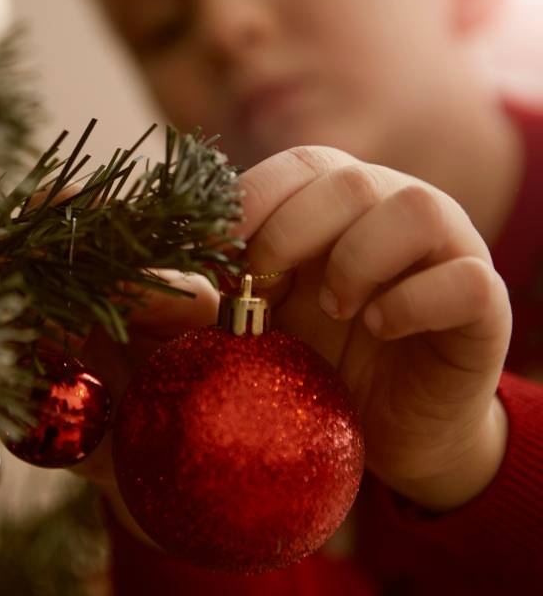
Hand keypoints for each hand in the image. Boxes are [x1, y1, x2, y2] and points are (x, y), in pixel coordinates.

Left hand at [73, 146, 511, 526]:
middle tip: (265, 294)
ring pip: (415, 208)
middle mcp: (393, 210)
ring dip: (355, 261)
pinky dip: (413, 302)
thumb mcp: (246, 322)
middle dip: (291, 235)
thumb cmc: (310, 365)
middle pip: (349, 179)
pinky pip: (465, 279)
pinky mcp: (482, 306)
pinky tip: (379, 329)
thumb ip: (196, 290)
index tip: (219, 257)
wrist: (383, 431)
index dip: (252, 203)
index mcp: (335, 203)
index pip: (297, 164)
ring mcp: (446, 252)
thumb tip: (113, 263)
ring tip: (333, 311)